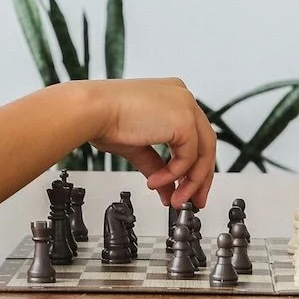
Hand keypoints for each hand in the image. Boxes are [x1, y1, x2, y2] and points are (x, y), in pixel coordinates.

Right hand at [84, 78, 217, 208]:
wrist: (92, 110)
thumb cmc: (104, 119)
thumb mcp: (139, 148)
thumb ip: (158, 168)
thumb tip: (168, 191)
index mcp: (173, 98)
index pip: (195, 135)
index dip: (194, 164)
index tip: (189, 185)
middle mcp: (183, 98)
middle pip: (205, 144)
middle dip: (199, 177)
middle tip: (193, 200)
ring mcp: (186, 106)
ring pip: (202, 152)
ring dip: (189, 182)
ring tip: (175, 200)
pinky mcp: (184, 120)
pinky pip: (188, 157)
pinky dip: (174, 175)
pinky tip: (155, 183)